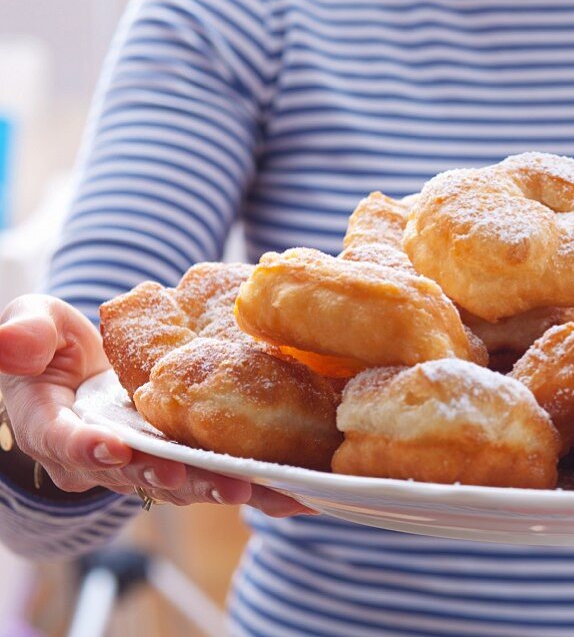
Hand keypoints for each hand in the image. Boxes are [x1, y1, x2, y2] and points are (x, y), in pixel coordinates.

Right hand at [0, 295, 310, 515]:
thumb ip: (23, 334)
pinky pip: (219, 474)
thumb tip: (13, 342)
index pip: (67, 442)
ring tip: (269, 490)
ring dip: (227, 487)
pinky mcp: (186, 456)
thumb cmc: (54, 345)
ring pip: (186, 483)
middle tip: (214, 482)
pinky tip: (298, 492)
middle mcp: (104, 457)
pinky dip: (257, 483)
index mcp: (56, 427)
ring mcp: (148, 461)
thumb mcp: (31, 327)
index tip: (113, 447)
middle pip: (139, 475)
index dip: (88, 448)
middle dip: (179, 480)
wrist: (87, 364)